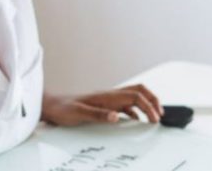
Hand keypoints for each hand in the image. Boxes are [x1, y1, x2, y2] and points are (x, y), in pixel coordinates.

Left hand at [41, 84, 163, 126]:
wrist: (51, 105)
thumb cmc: (63, 109)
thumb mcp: (79, 113)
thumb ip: (98, 115)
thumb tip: (117, 117)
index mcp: (107, 96)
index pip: (135, 96)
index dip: (148, 106)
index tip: (155, 119)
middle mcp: (110, 95)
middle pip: (139, 91)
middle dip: (153, 100)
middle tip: (161, 114)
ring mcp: (107, 99)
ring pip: (133, 97)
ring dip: (146, 104)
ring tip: (153, 117)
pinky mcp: (104, 105)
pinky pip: (125, 106)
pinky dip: (135, 111)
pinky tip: (135, 121)